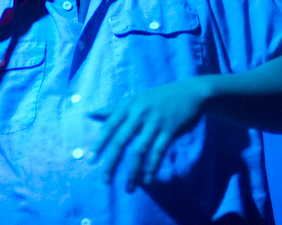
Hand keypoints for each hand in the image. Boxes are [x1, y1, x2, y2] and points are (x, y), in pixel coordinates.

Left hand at [89, 79, 206, 191]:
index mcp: (129, 105)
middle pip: (121, 140)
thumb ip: (113, 109)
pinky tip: (147, 180)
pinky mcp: (170, 130)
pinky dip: (152, 167)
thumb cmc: (158, 98)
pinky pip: (158, 152)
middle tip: (105, 180)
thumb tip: (90, 114)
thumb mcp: (135, 100)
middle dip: (112, 162)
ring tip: (128, 188)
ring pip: (140, 150)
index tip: (91, 160)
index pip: (110, 126)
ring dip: (133, 171)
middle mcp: (140, 112)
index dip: (100, 144)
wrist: (190, 92)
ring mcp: (155, 121)